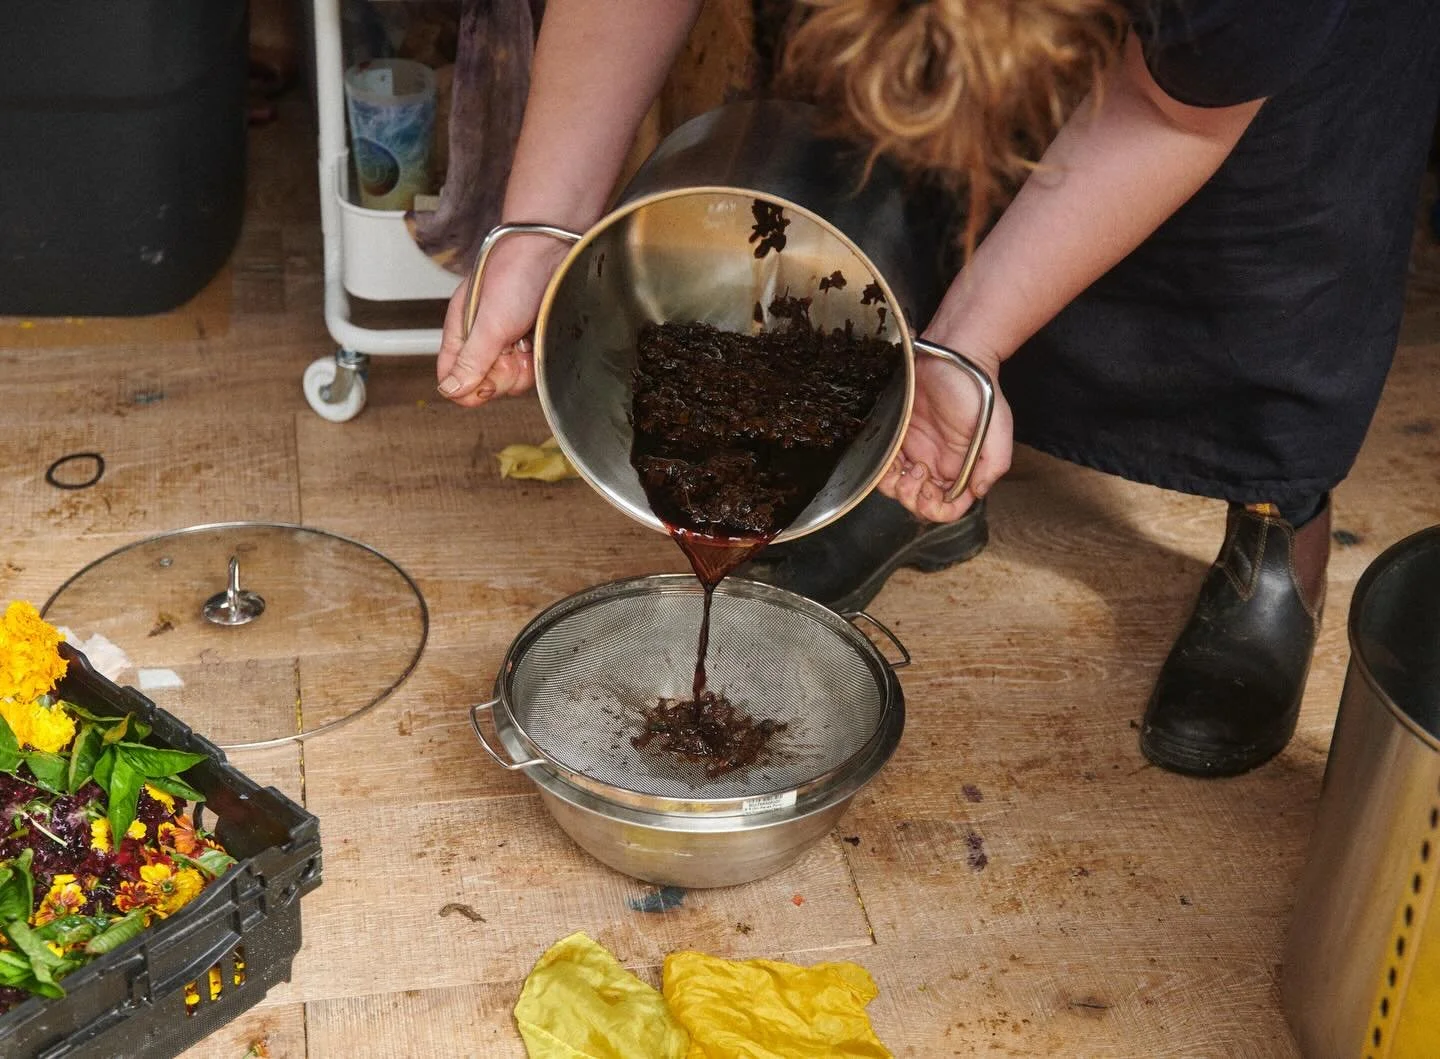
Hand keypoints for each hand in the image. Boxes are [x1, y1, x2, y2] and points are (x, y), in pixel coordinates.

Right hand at [436, 234, 568, 406]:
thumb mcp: (490, 322)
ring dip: (524, 365)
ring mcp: (507, 340)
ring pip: (512, 378)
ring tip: (527, 338)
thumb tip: (449, 389)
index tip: (487, 381)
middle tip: (511, 349)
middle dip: (503, 374)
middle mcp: (482, 338)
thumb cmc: (517, 272)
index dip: (469, 388)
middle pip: (485, 384)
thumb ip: (471, 359)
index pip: (452, 378)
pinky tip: (540, 338)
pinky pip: (532, 367)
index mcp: (460, 332)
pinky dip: (538, 358)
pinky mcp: (530, 339)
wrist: (554, 249)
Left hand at [878, 347, 1012, 522]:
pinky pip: (884, 466)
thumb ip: (993, 465)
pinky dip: (882, 471)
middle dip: (912, 498)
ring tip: (901, 467)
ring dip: (895, 487)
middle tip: (913, 473)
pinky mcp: (897, 437)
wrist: (953, 354)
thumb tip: (978, 492)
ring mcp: (915, 452)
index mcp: (961, 469)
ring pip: (898, 489)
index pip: (948, 509)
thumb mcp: (998, 428)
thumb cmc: (978, 389)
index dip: (936, 510)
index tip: (930, 491)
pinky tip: (888, 460)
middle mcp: (937, 465)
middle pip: (918, 503)